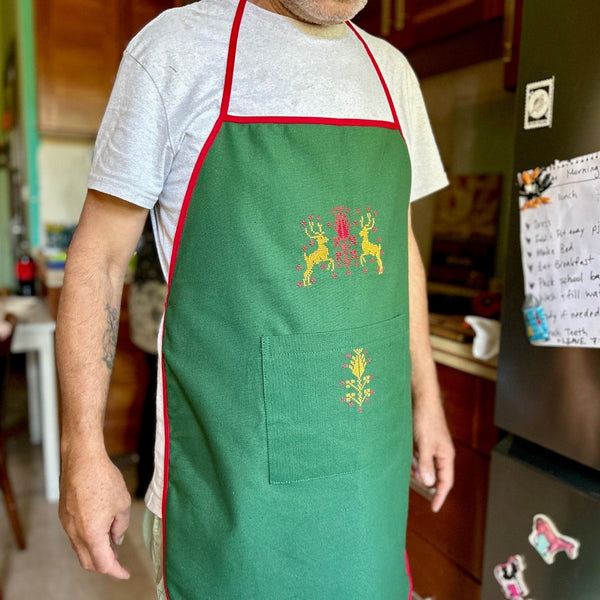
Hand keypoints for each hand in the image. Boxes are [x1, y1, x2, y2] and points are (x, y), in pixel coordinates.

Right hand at [59, 449, 131, 578]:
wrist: (82, 459)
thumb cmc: (104, 478)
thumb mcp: (122, 503)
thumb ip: (120, 525)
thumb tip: (116, 539)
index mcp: (91, 533)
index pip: (103, 563)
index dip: (116, 571)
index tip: (125, 573)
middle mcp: (75, 533)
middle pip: (88, 561)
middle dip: (104, 566)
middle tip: (118, 562)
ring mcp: (67, 524)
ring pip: (80, 549)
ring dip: (95, 551)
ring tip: (111, 544)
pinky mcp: (64, 515)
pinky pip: (75, 535)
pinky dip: (88, 539)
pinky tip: (100, 529)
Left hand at [412, 398, 454, 512]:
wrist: (422, 399)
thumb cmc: (426, 420)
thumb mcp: (425, 445)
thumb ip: (426, 465)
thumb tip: (429, 484)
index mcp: (446, 455)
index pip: (446, 481)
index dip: (441, 496)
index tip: (434, 508)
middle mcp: (441, 452)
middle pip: (436, 475)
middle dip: (425, 481)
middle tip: (412, 483)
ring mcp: (433, 446)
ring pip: (426, 466)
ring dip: (417, 470)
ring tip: (407, 469)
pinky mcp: (424, 441)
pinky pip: (420, 457)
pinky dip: (414, 460)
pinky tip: (406, 458)